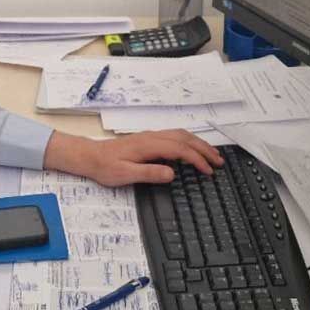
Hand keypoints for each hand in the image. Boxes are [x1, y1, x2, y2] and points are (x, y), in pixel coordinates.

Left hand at [43, 129, 222, 186]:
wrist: (90, 156)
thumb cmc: (105, 167)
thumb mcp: (126, 174)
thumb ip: (149, 173)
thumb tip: (172, 173)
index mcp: (149, 145)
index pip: (180, 149)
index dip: (197, 160)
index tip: (208, 171)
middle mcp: (152, 137)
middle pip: (185, 138)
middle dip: (204, 149)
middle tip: (219, 162)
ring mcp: (150, 136)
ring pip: (181, 135)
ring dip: (198, 144)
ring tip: (212, 155)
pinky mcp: (148, 139)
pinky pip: (174, 136)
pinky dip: (189, 141)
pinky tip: (192, 150)